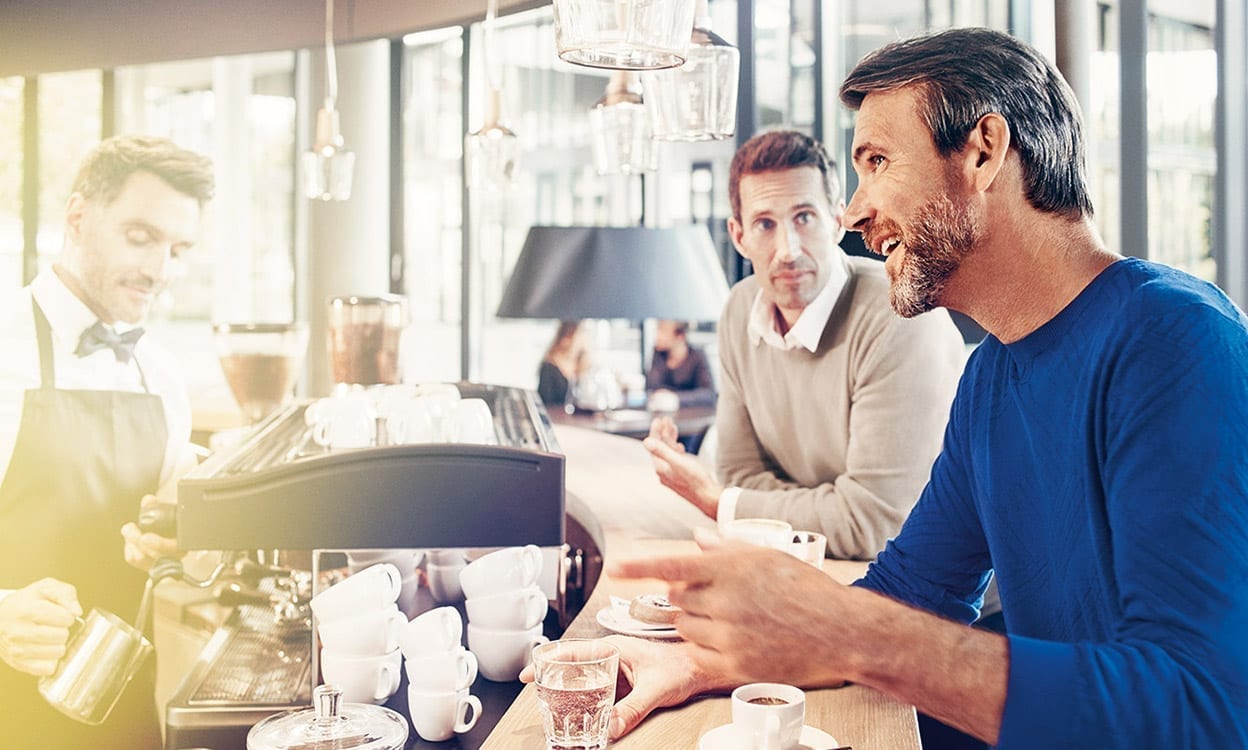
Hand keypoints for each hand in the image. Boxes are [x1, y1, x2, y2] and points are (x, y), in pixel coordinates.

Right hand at [0, 578, 81, 675]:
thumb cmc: (25, 603)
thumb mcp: (45, 588)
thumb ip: (66, 594)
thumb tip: (76, 611)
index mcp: (26, 610)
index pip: (65, 618)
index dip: (67, 616)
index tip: (59, 614)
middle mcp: (19, 632)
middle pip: (62, 636)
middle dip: (62, 630)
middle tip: (52, 626)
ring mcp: (17, 650)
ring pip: (58, 653)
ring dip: (58, 645)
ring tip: (47, 637)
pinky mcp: (19, 664)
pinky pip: (49, 668)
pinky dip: (51, 660)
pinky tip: (43, 650)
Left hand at [121, 494, 182, 571]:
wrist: (167, 537)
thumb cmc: (169, 525)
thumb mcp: (166, 514)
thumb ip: (156, 506)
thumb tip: (148, 500)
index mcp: (183, 543)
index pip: (173, 548)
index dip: (159, 544)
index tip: (145, 537)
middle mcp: (173, 557)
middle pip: (154, 554)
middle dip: (138, 540)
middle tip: (129, 528)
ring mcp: (159, 563)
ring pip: (142, 558)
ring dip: (131, 542)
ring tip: (128, 530)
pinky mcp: (146, 565)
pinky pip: (133, 559)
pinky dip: (128, 548)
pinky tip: (130, 540)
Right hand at [520, 635, 733, 740]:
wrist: (702, 668)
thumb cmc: (683, 666)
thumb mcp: (655, 689)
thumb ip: (632, 709)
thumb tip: (609, 727)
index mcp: (614, 647)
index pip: (572, 650)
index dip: (547, 660)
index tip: (529, 673)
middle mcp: (611, 655)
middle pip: (572, 665)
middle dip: (552, 679)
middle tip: (536, 694)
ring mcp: (615, 669)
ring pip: (582, 678)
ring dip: (567, 691)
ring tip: (553, 707)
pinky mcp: (621, 683)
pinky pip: (596, 690)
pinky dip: (584, 700)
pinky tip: (580, 713)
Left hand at [609, 529, 852, 688]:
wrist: (841, 630)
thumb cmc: (806, 589)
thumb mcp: (767, 557)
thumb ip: (725, 549)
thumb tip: (695, 538)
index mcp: (731, 567)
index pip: (673, 565)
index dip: (639, 567)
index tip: (614, 569)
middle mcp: (726, 599)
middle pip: (676, 598)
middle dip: (687, 596)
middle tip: (717, 596)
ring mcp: (730, 634)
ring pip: (684, 626)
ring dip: (694, 622)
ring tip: (730, 618)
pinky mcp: (736, 664)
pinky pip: (697, 654)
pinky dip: (704, 647)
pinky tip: (730, 639)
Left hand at [643, 418, 721, 516]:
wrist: (708, 497)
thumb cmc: (696, 480)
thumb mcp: (679, 463)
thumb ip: (662, 451)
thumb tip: (645, 441)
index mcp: (660, 467)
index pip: (654, 445)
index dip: (656, 431)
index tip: (659, 419)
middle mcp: (663, 471)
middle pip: (660, 448)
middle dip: (663, 432)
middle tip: (667, 419)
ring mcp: (671, 473)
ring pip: (668, 453)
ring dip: (670, 439)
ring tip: (673, 427)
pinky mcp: (680, 476)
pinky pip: (674, 459)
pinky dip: (675, 449)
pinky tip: (679, 446)